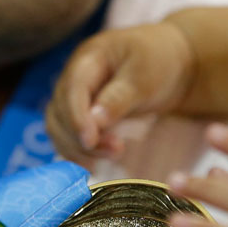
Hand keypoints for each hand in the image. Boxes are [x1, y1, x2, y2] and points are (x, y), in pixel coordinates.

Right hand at [46, 21, 196, 162]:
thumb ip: (119, 98)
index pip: (73, 88)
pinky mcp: (80, 113)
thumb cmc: (159, 62)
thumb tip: (94, 122)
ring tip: (108, 159)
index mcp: (89, 58)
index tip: (90, 141)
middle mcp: (74, 77)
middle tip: (116, 151)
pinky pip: (66, 135)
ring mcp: (74, 96)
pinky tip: (92, 167)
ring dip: (77, 148)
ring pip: (58, 126)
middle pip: (61, 110)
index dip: (77, 117)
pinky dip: (76, 152)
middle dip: (81, 136)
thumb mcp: (145, 77)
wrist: (169, 63)